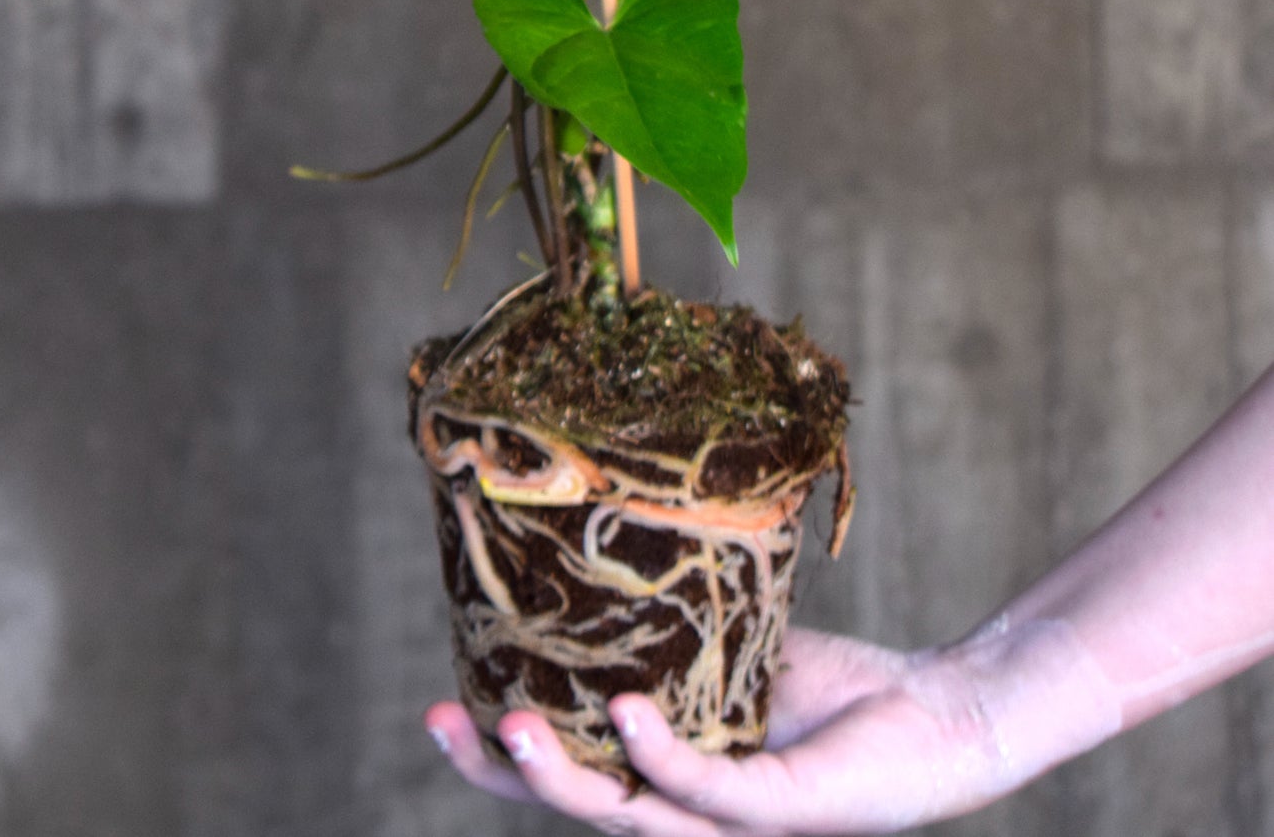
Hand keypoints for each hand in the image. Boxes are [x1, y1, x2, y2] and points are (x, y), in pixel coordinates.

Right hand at [427, 627, 1036, 834]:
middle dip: (503, 773)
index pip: (570, 775)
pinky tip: (626, 713)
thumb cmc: (834, 690)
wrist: (935, 714)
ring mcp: (732, 826)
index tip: (436, 705)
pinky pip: (708, 790)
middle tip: (441, 722)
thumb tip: (596, 561)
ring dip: (563, 776)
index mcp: (667, 781)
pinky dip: (661, 754)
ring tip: (509, 726)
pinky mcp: (781, 814)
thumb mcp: (730, 655)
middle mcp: (689, 816)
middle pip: (579, 808)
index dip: (496, 756)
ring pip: (628, 817)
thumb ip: (670, 639)